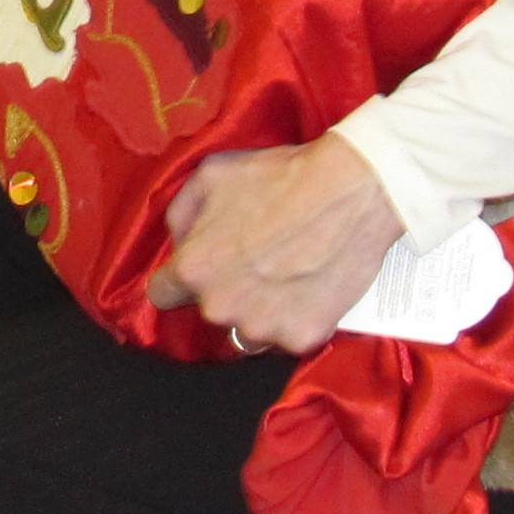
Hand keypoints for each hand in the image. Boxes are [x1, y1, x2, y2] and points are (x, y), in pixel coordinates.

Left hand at [143, 132, 404, 355]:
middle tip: (258, 260)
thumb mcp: (211, 176)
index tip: (198, 271)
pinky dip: (298, 318)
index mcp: (194, 269)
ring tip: (286, 278)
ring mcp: (262, 327)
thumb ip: (182, 214)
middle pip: (211, 310)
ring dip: (258, 312)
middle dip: (227, 290)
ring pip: (248, 331)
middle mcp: (221, 307)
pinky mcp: (302, 337)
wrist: (351, 191)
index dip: (177, 280)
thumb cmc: (281, 178)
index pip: (162, 294)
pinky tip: (311, 288)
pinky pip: (290, 335)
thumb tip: (179, 242)